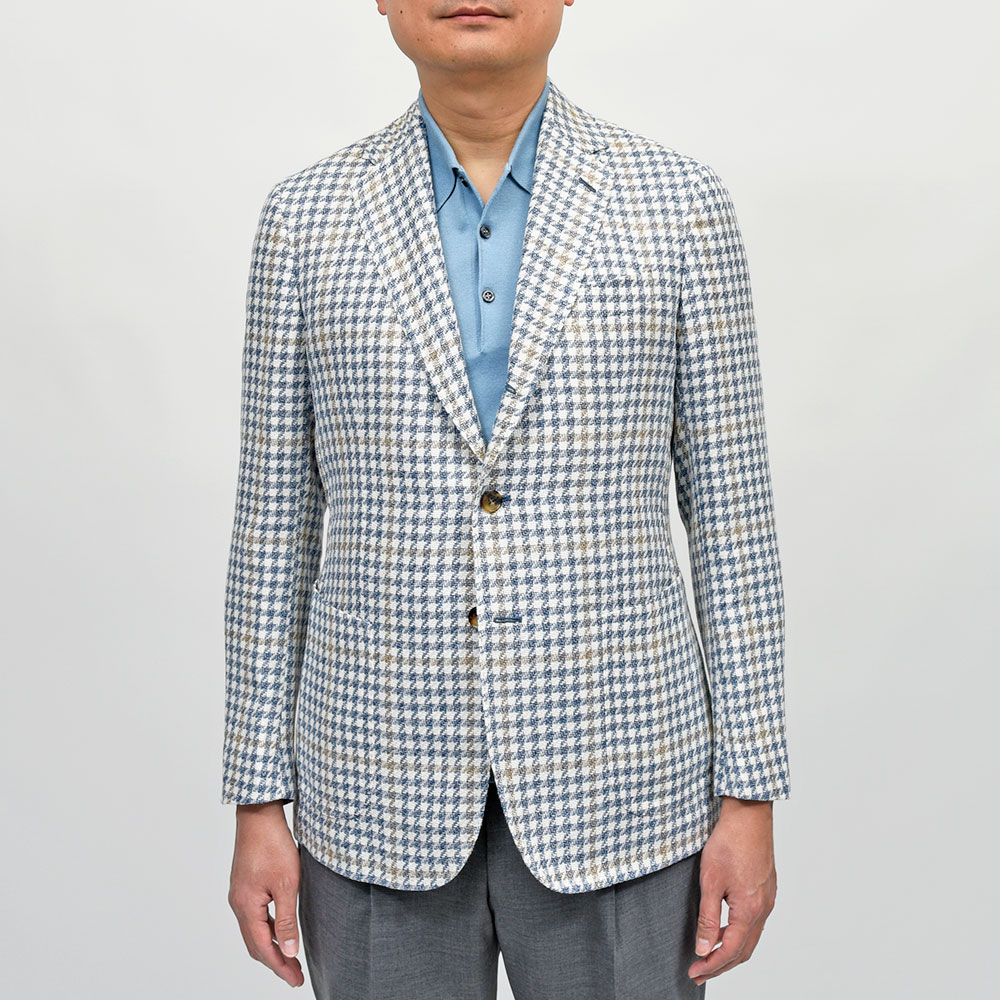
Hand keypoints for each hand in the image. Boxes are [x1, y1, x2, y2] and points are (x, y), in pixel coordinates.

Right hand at [228, 801, 304, 986]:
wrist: (259, 815)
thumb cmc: (273, 845)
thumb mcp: (288, 884)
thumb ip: (288, 919)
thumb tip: (290, 951)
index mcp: (246, 907)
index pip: (264, 948)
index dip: (280, 967)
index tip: (296, 980)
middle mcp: (238, 904)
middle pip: (255, 944)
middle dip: (275, 961)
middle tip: (295, 975)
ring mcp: (239, 894)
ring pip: (254, 931)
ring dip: (271, 946)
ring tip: (290, 957)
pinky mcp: (244, 885)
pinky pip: (254, 916)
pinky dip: (267, 929)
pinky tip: (281, 928)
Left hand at [688, 796, 777, 986]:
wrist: (748, 817)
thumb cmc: (729, 843)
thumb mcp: (710, 882)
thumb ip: (708, 918)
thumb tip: (704, 949)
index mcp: (750, 909)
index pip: (731, 950)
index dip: (712, 966)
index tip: (695, 973)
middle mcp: (763, 908)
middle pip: (744, 950)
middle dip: (722, 964)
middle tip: (700, 972)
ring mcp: (767, 899)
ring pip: (751, 936)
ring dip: (731, 949)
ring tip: (709, 953)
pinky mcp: (766, 888)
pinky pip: (754, 921)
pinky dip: (739, 932)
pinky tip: (725, 927)